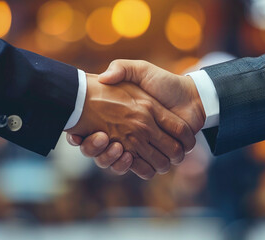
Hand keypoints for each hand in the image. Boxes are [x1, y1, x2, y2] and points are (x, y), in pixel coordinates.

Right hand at [65, 73, 195, 178]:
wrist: (189, 97)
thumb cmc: (163, 83)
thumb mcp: (140, 70)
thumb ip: (121, 68)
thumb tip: (102, 77)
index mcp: (118, 117)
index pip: (90, 131)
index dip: (78, 136)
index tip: (75, 134)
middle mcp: (124, 134)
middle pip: (98, 150)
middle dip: (92, 149)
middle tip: (100, 138)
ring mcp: (138, 146)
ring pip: (114, 163)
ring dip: (109, 159)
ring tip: (116, 146)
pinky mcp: (152, 155)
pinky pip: (138, 169)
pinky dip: (130, 167)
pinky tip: (128, 156)